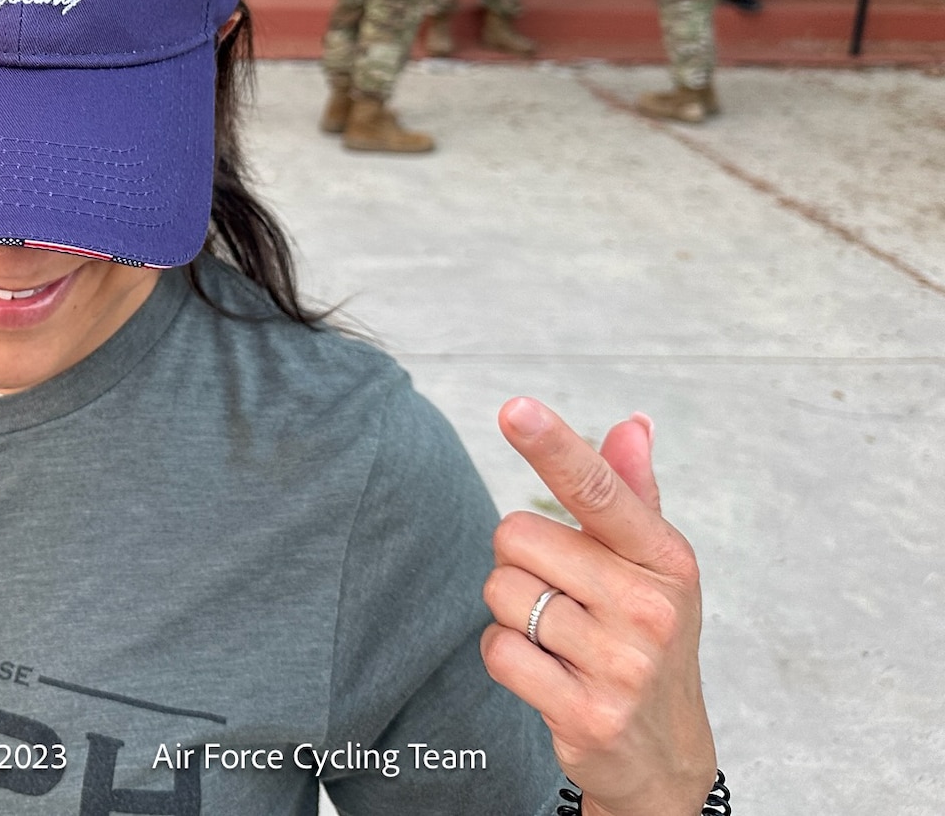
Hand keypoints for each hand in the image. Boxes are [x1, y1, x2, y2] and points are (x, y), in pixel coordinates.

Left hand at [481, 400, 714, 815]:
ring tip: (560, 640)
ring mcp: (621, 664)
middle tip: (562, 597)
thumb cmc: (645, 641)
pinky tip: (547, 674)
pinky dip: (507, 657)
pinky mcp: (586, 713)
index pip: (598, 490)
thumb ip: (631, 494)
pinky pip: (498, 650)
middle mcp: (649, 607)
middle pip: (516, 536)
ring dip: (512, 613)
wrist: (665, 757)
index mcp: (666, 559)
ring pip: (501, 592)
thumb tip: (632, 423)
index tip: (514, 408)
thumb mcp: (652, 569)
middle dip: (520, 562)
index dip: (554, 447)